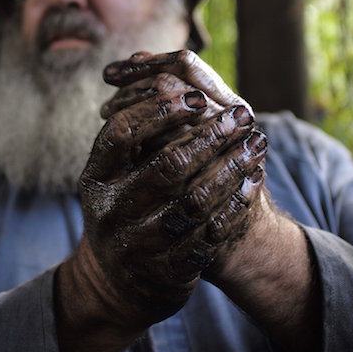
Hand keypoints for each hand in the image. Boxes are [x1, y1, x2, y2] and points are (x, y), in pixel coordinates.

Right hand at [73, 82, 265, 330]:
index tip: (198, 97)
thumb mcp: (113, 174)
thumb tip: (161, 66)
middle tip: (244, 114)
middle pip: (167, 165)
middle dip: (211, 136)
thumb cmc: (124, 209)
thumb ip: (136, 130)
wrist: (119, 285)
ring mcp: (140, 244)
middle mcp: (112, 212)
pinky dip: (236, 204)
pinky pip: (211, 233)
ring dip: (233, 168)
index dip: (160, 110)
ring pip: (196, 200)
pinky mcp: (169, 269)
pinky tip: (253, 181)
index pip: (122, 133)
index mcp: (95, 178)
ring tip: (258, 144)